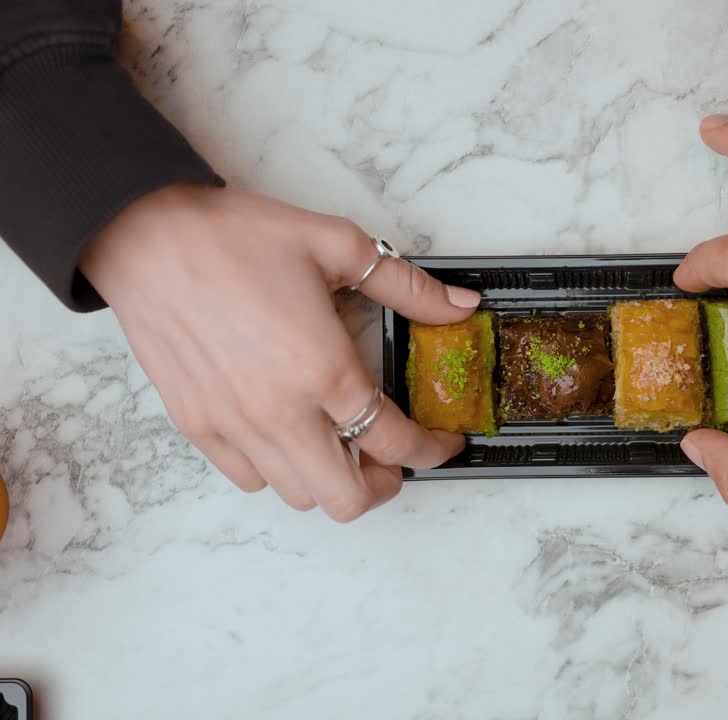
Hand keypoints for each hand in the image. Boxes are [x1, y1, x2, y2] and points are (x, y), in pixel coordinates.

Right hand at [81, 186, 478, 520]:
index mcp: (323, 370)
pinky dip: (279, 470)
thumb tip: (459, 306)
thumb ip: (407, 287)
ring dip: (332, 477)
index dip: (432, 452)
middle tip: (394, 454)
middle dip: (384, 485)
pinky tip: (291, 431)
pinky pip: (249, 480)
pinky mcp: (198, 426)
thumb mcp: (338, 246)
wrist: (145, 234)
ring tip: (342, 439)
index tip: (444, 443)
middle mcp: (280, 412)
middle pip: (347, 498)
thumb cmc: (234, 237)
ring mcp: (234, 426)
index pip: (395, 443)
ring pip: (298, 496)